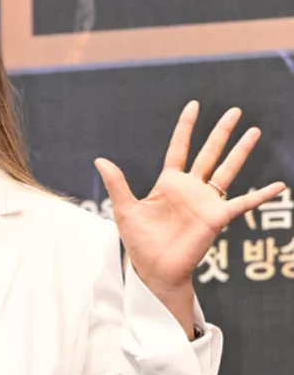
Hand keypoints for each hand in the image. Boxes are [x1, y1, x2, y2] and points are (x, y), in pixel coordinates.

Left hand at [94, 101, 285, 333]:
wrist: (154, 269)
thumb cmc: (140, 242)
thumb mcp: (125, 209)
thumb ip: (117, 183)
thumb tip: (99, 159)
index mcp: (168, 183)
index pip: (178, 148)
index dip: (186, 127)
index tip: (194, 105)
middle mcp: (190, 189)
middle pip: (209, 153)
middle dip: (221, 132)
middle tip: (235, 110)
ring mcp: (205, 202)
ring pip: (227, 170)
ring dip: (241, 151)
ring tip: (254, 131)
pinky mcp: (216, 218)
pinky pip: (243, 204)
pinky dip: (261, 195)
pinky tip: (279, 186)